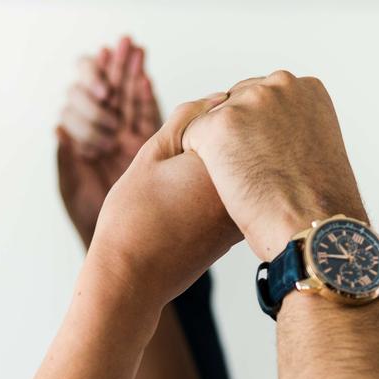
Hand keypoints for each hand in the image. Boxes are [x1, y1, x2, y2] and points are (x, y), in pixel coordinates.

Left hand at [57, 37, 161, 247]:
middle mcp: (105, 136)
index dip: (87, 93)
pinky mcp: (150, 148)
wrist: (119, 244)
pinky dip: (146, 96)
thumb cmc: (89, 220)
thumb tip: (58, 128)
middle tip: (117, 46)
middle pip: (108, 94)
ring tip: (133, 47)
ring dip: (129, 72)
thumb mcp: (72, 189)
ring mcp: (128, 140)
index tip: (99, 94)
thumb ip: (66, 159)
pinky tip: (145, 77)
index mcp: (82, 142)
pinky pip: (148, 117)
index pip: (81, 106)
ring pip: (128, 100)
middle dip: (111, 69)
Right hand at [84, 94, 239, 308]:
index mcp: (227, 158)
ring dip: (217, 167)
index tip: (176, 140)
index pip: (232, 113)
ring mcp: (244, 212)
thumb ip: (186, 120)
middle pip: (241, 143)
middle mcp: (246, 185)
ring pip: (237, 172)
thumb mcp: (151, 155)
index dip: (202, 115)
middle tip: (175, 168)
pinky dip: (214, 194)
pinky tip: (184, 207)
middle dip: (215, 141)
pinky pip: (232, 198)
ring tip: (176, 188)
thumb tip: (216, 99)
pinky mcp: (236, 234)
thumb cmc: (133, 218)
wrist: (132, 279)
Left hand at [180, 71, 362, 260]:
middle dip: (235, 136)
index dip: (257, 134)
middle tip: (246, 175)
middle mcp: (278, 85)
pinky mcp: (219, 125)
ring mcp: (248, 103)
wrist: (313, 229)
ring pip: (212, 120)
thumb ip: (295, 129)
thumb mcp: (319, 149)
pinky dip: (195, 162)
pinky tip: (215, 187)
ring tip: (235, 186)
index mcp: (306, 89)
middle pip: (236, 103)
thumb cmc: (318, 206)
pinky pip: (190, 136)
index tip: (261, 160)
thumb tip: (270, 134)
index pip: (264, 99)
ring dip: (216, 150)